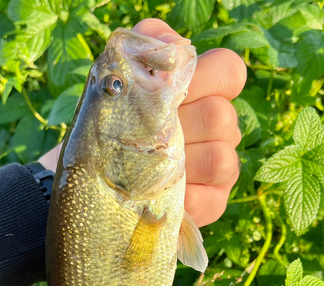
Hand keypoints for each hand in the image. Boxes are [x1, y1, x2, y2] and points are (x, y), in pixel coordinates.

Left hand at [39, 19, 245, 227]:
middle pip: (221, 117)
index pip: (230, 71)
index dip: (210, 77)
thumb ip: (145, 45)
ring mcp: (217, 167)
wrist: (94, 176)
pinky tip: (156, 195)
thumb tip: (173, 44)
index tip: (177, 91)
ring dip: (180, 165)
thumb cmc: (110, 123)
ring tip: (147, 168)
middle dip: (179, 127)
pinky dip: (181, 198)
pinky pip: (210, 199)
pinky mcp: (212, 202)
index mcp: (201, 92)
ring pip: (221, 159)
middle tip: (145, 136)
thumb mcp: (118, 78)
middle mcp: (216, 128)